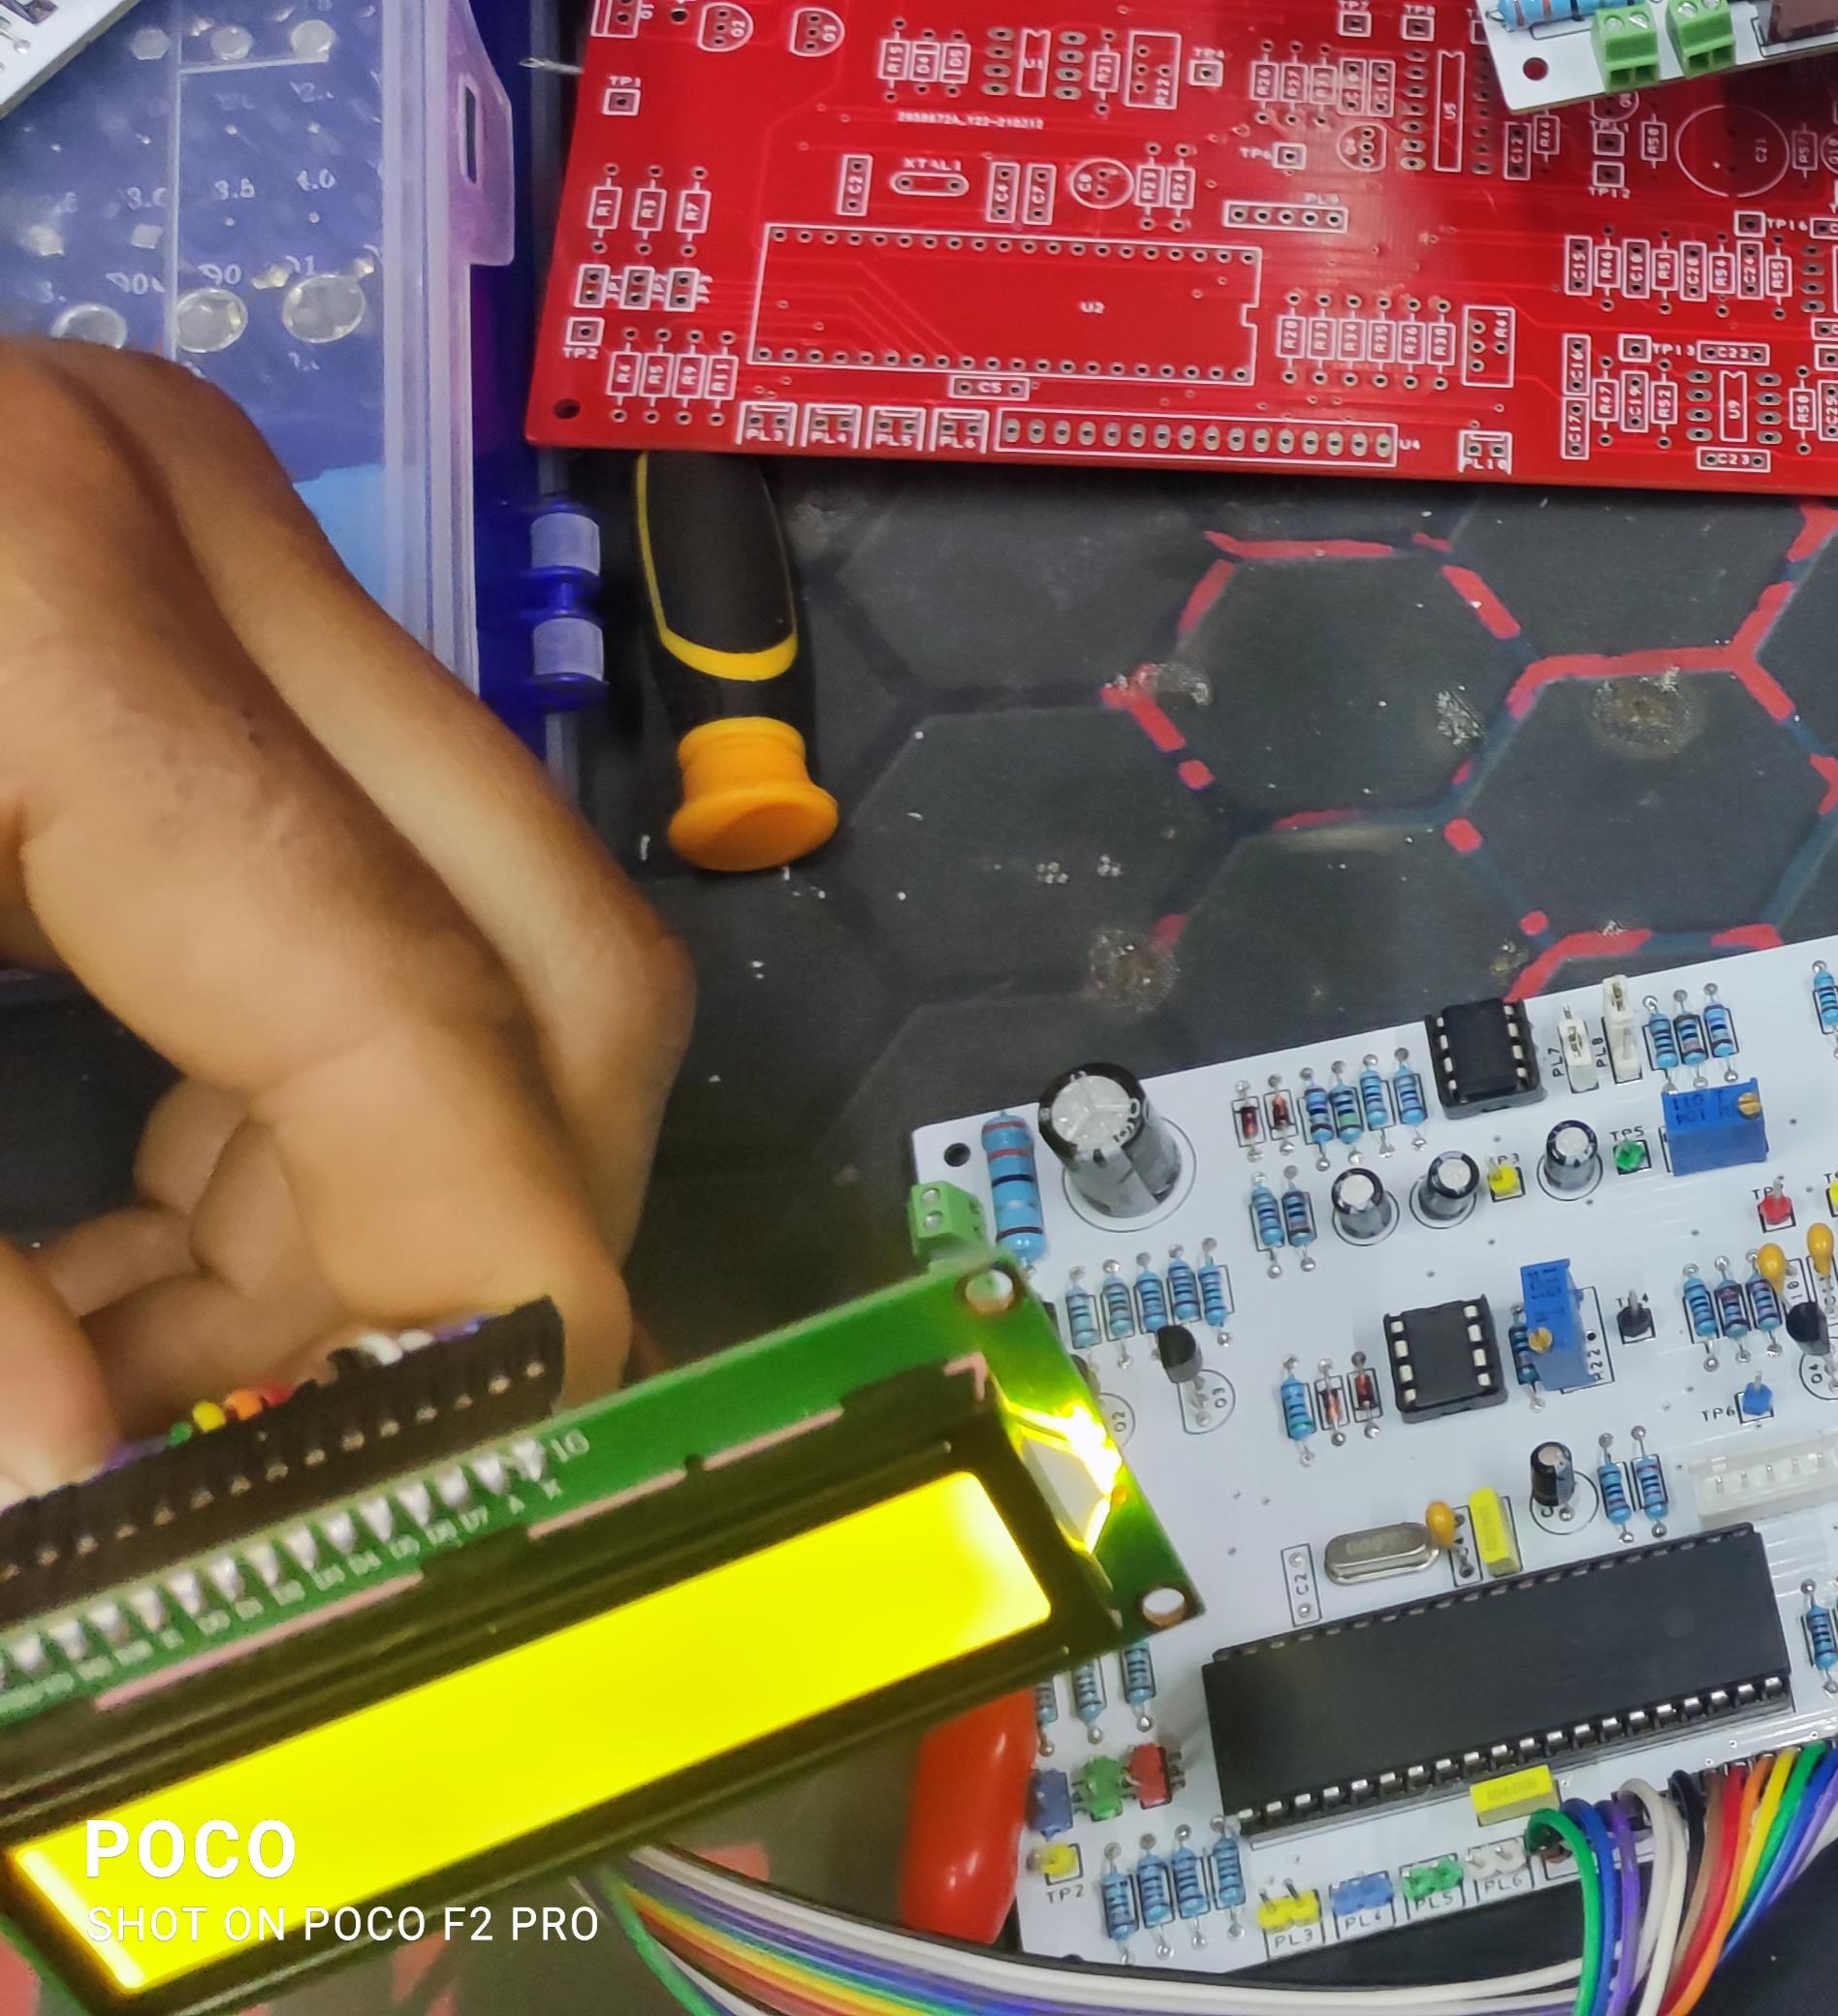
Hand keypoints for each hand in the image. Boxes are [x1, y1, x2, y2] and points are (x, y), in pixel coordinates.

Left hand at [0, 343, 685, 1493]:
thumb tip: (78, 1486)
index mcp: (44, 617)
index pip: (400, 993)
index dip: (472, 1264)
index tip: (482, 1465)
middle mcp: (192, 534)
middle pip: (542, 942)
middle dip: (466, 1229)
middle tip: (320, 1427)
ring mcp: (207, 532)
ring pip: (494, 917)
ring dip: (385, 1173)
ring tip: (164, 1337)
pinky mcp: (184, 569)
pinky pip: (390, 862)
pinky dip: (317, 1070)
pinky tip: (153, 1205)